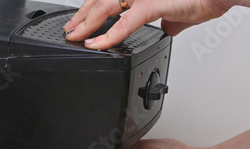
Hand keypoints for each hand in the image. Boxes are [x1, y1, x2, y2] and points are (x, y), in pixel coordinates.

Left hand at [63, 0, 231, 48]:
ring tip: (75, 37)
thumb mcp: (179, 13)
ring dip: (86, 24)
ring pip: (104, 7)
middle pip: (100, 0)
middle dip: (82, 16)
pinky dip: (108, 36)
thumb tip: (165, 29)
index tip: (81, 22)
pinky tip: (95, 44)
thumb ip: (166, 20)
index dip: (91, 9)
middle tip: (70, 30)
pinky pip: (124, 24)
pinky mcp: (152, 4)